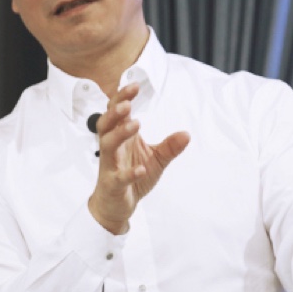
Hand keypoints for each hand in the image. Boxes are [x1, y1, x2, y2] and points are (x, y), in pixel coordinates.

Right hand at [88, 83, 190, 233]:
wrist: (117, 205)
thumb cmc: (132, 177)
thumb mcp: (156, 160)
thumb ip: (169, 146)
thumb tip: (187, 134)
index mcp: (121, 137)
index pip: (117, 112)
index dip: (123, 98)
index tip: (135, 85)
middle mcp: (112, 148)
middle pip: (106, 123)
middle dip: (114, 111)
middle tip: (128, 103)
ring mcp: (110, 165)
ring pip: (108, 145)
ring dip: (120, 133)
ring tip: (136, 124)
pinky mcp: (112, 184)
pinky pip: (118, 177)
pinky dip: (129, 173)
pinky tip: (141, 169)